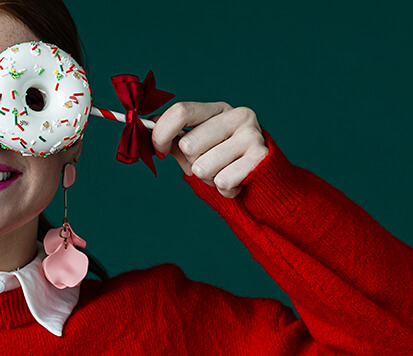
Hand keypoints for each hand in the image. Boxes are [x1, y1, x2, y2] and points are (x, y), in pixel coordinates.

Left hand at [151, 102, 268, 197]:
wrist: (267, 181)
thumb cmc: (224, 162)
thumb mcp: (199, 145)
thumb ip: (174, 136)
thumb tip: (145, 126)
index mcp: (218, 109)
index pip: (180, 111)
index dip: (161, 133)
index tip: (160, 150)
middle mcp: (238, 116)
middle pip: (188, 144)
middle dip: (191, 164)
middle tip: (209, 165)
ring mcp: (252, 135)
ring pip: (203, 167)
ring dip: (208, 179)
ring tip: (225, 173)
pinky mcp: (260, 158)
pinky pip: (222, 181)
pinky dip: (225, 189)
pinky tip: (238, 181)